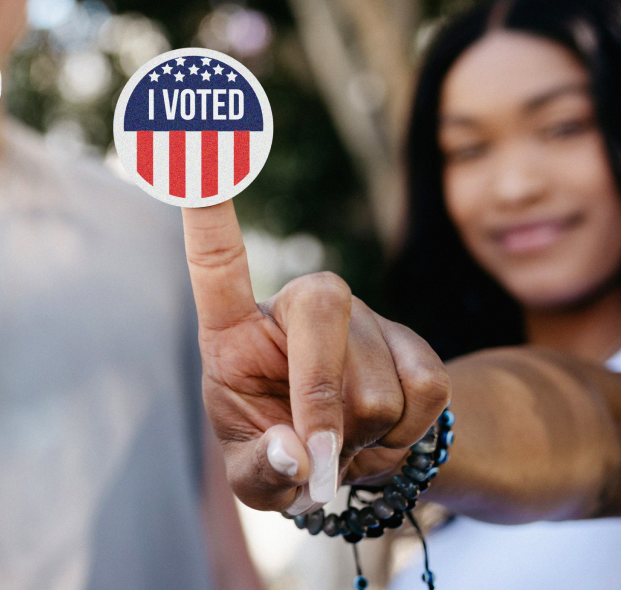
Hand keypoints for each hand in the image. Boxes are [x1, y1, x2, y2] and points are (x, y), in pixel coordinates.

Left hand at [182, 201, 450, 514]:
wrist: (351, 464)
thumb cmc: (279, 454)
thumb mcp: (255, 479)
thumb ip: (265, 470)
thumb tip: (298, 453)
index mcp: (233, 331)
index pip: (215, 261)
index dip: (207, 207)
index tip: (194, 141)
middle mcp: (295, 306)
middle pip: (323, 309)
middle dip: (324, 396)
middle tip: (321, 457)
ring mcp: (359, 318)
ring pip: (377, 382)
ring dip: (364, 437)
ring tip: (343, 444)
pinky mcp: (413, 341)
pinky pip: (426, 391)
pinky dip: (404, 437)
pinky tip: (380, 436)